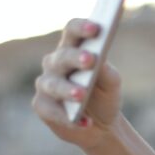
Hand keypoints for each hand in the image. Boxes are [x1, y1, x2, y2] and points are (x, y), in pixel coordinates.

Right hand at [32, 19, 122, 150]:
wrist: (101, 127)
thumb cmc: (104, 97)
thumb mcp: (112, 84)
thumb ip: (107, 71)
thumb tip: (99, 59)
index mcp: (73, 50)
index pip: (72, 32)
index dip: (82, 28)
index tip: (96, 28)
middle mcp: (55, 64)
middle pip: (62, 56)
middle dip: (76, 58)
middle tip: (90, 60)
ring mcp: (46, 85)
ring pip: (54, 84)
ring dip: (68, 89)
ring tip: (82, 95)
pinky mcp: (42, 107)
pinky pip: (52, 111)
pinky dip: (68, 118)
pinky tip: (85, 123)